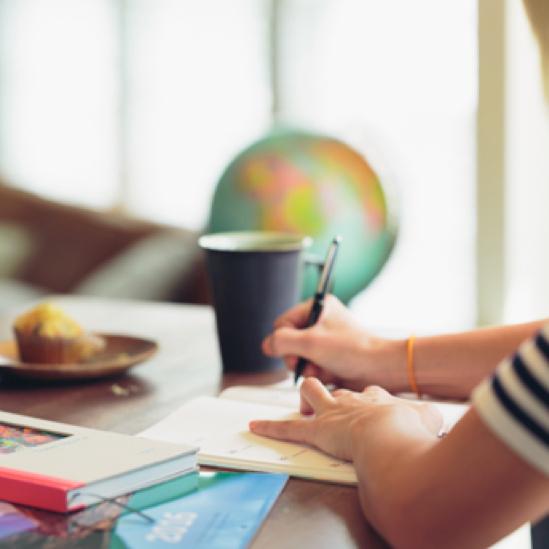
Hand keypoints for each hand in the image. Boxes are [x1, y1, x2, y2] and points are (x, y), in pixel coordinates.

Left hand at [249, 378, 442, 461]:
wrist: (391, 433)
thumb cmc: (410, 429)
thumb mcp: (428, 418)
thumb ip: (428, 417)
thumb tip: (434, 419)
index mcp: (375, 397)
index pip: (367, 392)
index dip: (367, 399)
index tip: (373, 406)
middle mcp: (351, 400)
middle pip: (336, 388)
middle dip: (332, 393)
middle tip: (336, 407)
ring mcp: (332, 413)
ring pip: (312, 393)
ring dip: (307, 400)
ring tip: (307, 408)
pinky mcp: (317, 431)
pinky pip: (288, 428)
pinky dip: (270, 427)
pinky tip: (255, 425)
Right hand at [262, 295, 405, 391]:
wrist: (380, 368)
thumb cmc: (352, 349)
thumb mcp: (310, 342)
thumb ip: (282, 342)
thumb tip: (266, 345)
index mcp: (318, 307)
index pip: (282, 323)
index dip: (284, 340)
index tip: (295, 349)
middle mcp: (321, 322)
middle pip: (289, 341)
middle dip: (295, 356)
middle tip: (304, 363)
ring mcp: (326, 341)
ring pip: (299, 357)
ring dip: (305, 367)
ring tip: (318, 370)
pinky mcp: (331, 358)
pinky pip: (311, 366)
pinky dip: (315, 373)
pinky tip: (326, 375)